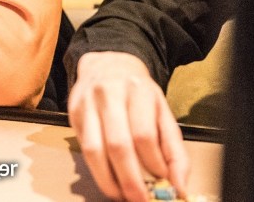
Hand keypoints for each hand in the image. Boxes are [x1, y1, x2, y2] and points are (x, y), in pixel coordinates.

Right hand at [67, 52, 188, 201]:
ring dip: (109, 180)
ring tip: (122, 196)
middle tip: (140, 199)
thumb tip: (180, 186)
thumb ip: (174, 149)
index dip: (153, 162)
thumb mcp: (162, 113)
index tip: (162, 182)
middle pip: (117, 143)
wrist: (107, 65)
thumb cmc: (138, 94)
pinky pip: (83, 148)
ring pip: (94, 149)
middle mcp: (109, 93)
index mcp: (138, 90)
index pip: (144, 133)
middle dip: (130, 179)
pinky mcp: (73, 113)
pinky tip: (109, 181)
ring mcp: (87, 102)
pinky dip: (96, 171)